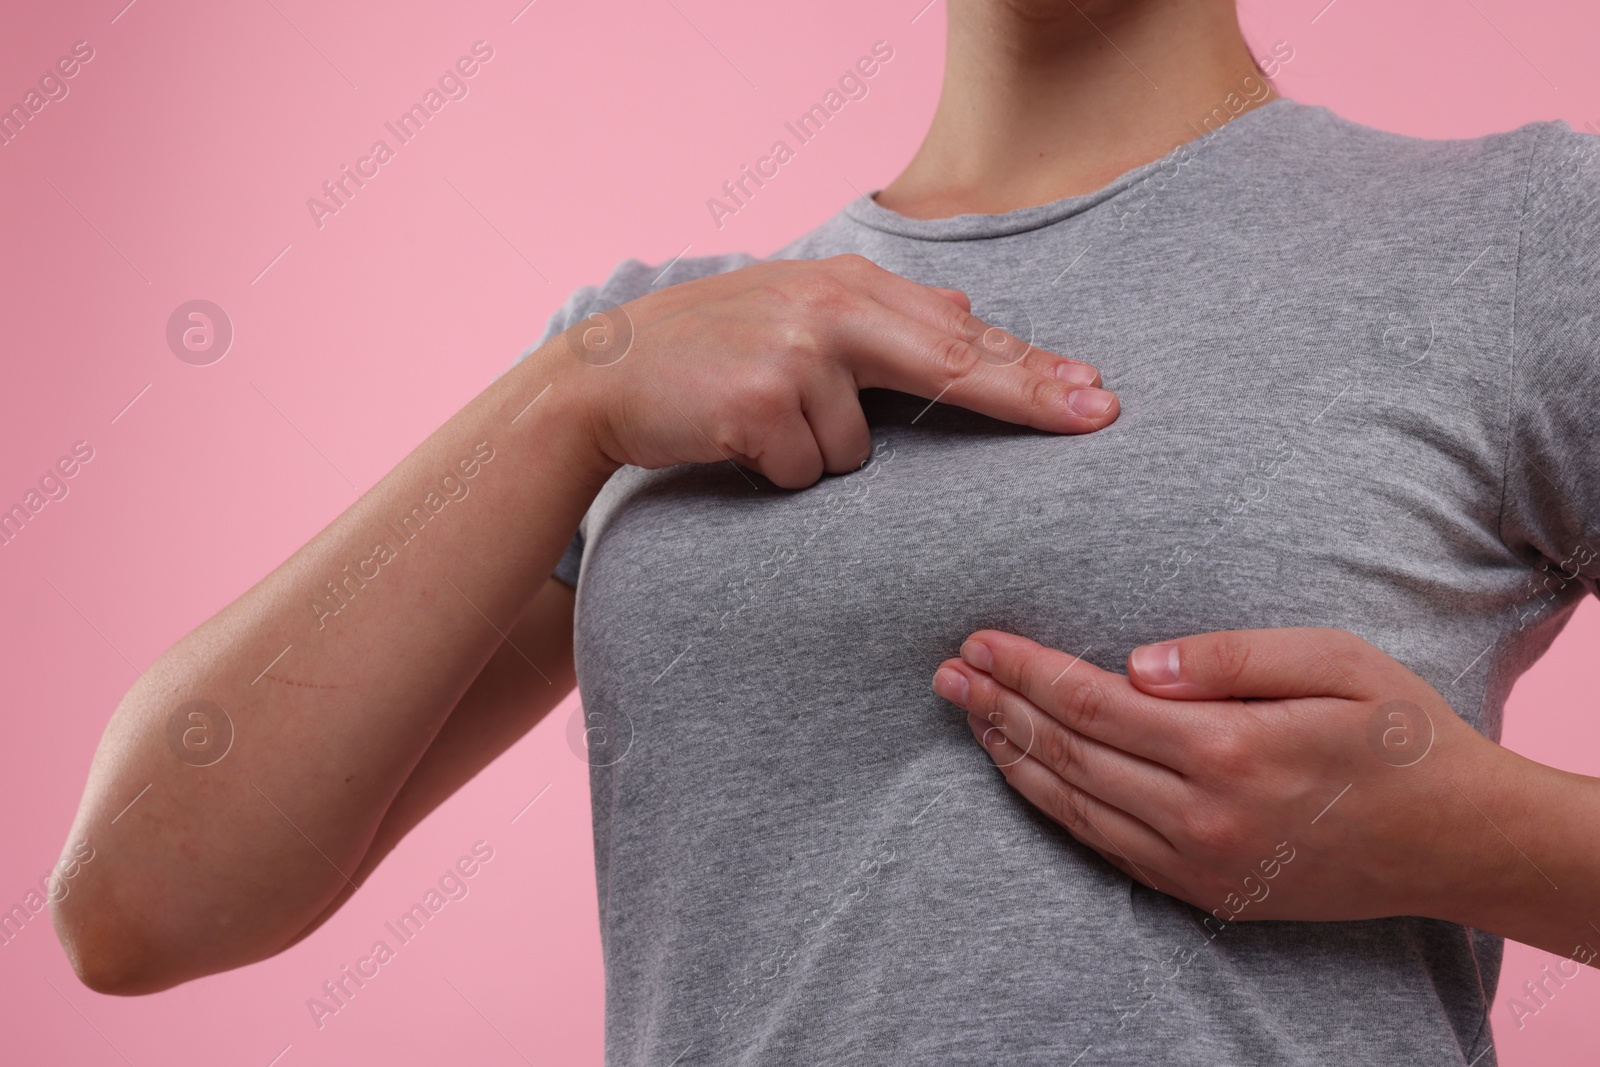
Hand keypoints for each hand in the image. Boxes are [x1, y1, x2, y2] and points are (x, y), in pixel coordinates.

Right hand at [542, 254, 1118, 488]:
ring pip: (859, 451)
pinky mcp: (760, 402)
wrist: (601, 375)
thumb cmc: (705, 350)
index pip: (958, 334)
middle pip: (954, 365)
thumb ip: (880, 316)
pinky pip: (806, 472)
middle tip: (1099, 415)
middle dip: (1030, 397)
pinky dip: (777, 474)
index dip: (1032, 368)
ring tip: (759, 423)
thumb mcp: (792, 310)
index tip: (1096, 395)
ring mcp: (795, 353)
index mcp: (845, 284)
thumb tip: (969, 316)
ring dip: (818, 457)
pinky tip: (735, 442)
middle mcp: (829, 308)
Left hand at [931, 627, 1509, 927]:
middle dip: (997, 707)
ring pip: (1071, 805)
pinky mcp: (1201, 890)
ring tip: (967, 713)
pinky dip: (1051, 805)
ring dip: (1010, 755)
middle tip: (946, 672)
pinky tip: (1022, 771)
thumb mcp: (1334, 663)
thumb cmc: (1398, 736)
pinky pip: (1102, 845)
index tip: (979, 641)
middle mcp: (1199, 815)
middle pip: (1066, 752)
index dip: (1026, 670)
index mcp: (1227, 748)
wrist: (1455, 841)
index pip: (1091, 701)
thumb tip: (1135, 661)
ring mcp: (1196, 862)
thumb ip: (1229, 657)